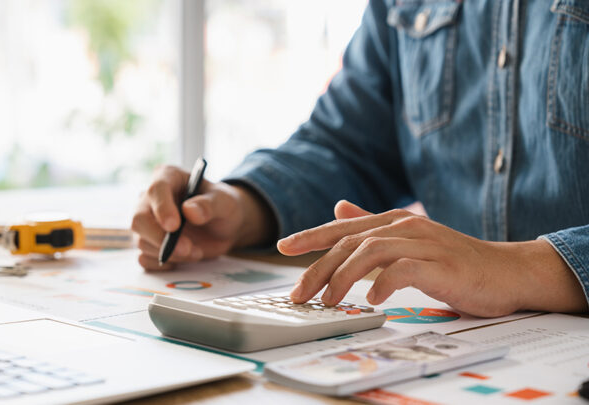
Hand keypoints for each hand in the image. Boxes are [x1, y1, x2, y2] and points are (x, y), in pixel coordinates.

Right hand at [131, 165, 274, 270]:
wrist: (224, 227)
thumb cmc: (224, 206)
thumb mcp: (225, 202)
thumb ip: (210, 204)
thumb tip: (190, 211)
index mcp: (168, 178)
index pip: (156, 190)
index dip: (162, 208)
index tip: (174, 226)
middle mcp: (151, 200)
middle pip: (139, 219)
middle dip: (161, 238)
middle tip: (188, 248)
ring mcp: (147, 223)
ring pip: (142, 242)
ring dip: (170, 253)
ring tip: (196, 251)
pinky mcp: (149, 243)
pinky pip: (144, 258)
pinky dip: (163, 264)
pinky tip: (183, 258)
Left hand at [278, 200, 586, 316]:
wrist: (505, 271)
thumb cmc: (452, 260)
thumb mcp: (408, 239)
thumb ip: (373, 225)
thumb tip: (339, 207)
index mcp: (393, 221)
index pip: (343, 226)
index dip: (311, 235)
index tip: (283, 247)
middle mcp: (404, 227)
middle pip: (349, 242)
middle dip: (318, 267)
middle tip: (299, 293)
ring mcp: (423, 243)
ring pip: (370, 252)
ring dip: (343, 277)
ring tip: (328, 301)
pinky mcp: (441, 265)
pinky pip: (404, 270)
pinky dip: (384, 283)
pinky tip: (373, 300)